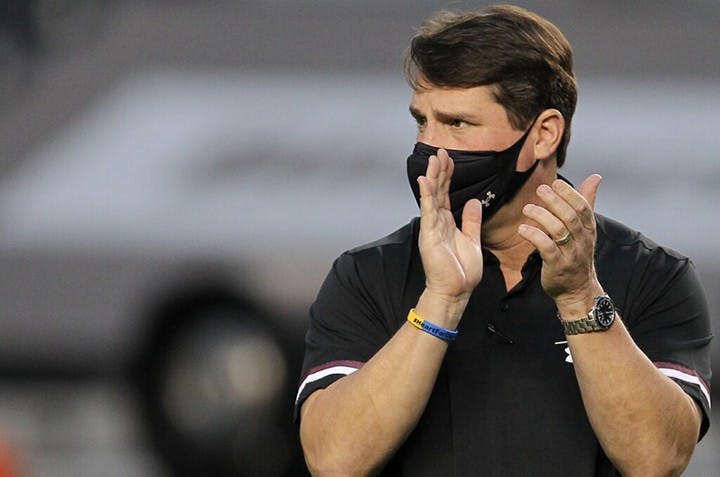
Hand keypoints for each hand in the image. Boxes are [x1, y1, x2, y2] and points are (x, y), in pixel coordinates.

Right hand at [417, 149, 483, 304]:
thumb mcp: (472, 240)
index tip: (449, 159)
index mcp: (446, 223)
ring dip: (432, 177)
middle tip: (440, 151)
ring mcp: (431, 227)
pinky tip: (425, 180)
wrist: (455, 292)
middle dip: (439, 170)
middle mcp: (436, 222)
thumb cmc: (461, 271)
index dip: (447, 176)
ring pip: (432, 196)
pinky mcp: (429, 234)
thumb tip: (472, 201)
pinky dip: (426, 195)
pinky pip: (428, 210)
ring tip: (434, 158)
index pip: (445, 194)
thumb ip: (471, 221)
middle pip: (437, 191)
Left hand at [518, 175, 603, 310]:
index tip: (555, 183)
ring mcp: (570, 255)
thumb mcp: (585, 230)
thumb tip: (595, 178)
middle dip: (555, 201)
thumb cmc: (578, 255)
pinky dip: (534, 236)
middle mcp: (582, 241)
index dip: (570, 194)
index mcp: (589, 230)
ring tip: (527, 208)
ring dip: (541, 217)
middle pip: (570, 217)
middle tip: (540, 190)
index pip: (583, 208)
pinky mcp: (557, 266)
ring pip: (558, 231)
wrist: (577, 291)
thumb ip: (587, 203)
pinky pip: (546, 248)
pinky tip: (522, 229)